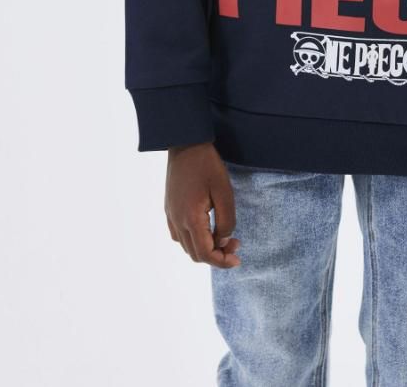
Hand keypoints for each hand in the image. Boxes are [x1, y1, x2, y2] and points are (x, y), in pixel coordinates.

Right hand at [165, 143, 240, 268]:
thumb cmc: (207, 165)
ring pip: (186, 246)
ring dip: (205, 248)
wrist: (185, 144)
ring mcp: (170, 215)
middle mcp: (177, 221)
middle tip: (235, 244)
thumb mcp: (225, 192)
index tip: (237, 258)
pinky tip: (206, 229)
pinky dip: (193, 240)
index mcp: (191, 218)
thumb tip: (222, 240)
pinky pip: (178, 235)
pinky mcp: (169, 208)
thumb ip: (226, 220)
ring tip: (223, 237)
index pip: (205, 253)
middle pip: (195, 254)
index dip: (222, 262)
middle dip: (216, 256)